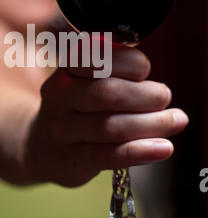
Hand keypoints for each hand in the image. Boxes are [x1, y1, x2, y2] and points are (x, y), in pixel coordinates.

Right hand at [23, 42, 187, 186]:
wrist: (42, 145)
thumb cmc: (78, 107)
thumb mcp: (86, 80)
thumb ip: (114, 70)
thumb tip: (152, 76)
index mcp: (66, 69)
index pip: (97, 57)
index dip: (129, 61)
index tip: (145, 69)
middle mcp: (59, 97)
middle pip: (107, 94)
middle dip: (145, 95)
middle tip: (165, 97)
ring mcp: (63, 131)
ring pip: (111, 127)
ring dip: (151, 124)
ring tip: (176, 120)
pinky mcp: (72, 159)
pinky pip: (109, 156)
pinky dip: (140, 151)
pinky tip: (164, 148)